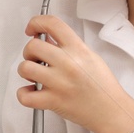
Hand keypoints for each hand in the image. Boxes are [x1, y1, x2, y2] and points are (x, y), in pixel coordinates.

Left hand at [16, 15, 133, 132]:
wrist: (110, 110)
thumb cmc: (102, 85)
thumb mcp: (90, 56)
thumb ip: (69, 46)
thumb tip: (46, 39)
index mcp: (78, 49)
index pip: (52, 23)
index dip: (36, 22)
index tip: (32, 29)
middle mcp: (67, 63)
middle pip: (33, 45)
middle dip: (29, 51)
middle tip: (35, 58)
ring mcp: (59, 83)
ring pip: (25, 68)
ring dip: (25, 71)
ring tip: (35, 75)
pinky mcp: (52, 101)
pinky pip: (25, 96)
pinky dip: (23, 94)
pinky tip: (31, 92)